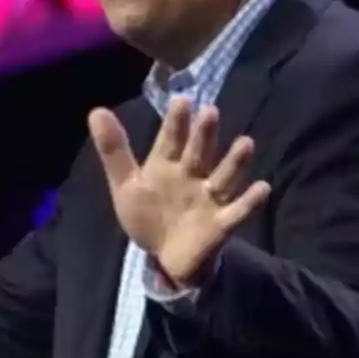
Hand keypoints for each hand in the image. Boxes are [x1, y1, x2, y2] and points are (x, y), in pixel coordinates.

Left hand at [88, 97, 270, 286]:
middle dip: (205, 135)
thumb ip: (114, 150)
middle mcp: (192, 176)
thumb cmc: (148, 215)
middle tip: (211, 113)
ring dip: (235, 162)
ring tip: (246, 143)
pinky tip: (262, 188)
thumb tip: (96, 111)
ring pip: (224, 176)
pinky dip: (250, 202)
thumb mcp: (126, 185)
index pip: (171, 140)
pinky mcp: (221, 223)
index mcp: (167, 165)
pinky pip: (238, 211)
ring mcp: (209, 198)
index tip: (182, 100)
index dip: (176, 123)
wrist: (165, 256)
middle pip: (200, 153)